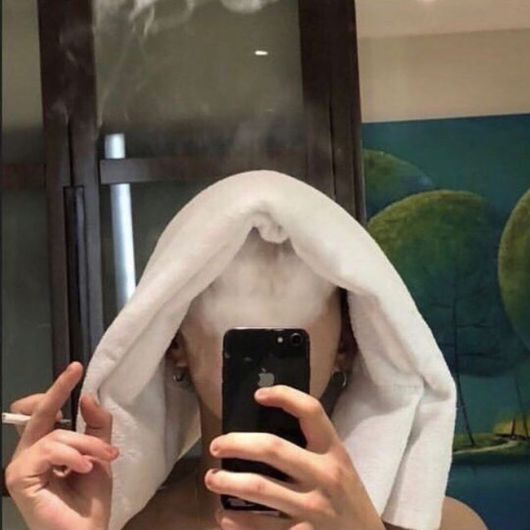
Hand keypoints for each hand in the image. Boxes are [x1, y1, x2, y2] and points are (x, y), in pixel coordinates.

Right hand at [5, 362, 118, 529]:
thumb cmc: (90, 501)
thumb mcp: (100, 454)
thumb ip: (96, 426)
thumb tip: (86, 396)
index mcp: (46, 447)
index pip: (44, 412)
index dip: (56, 391)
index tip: (75, 369)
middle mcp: (30, 453)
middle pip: (38, 413)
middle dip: (57, 390)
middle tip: (75, 371)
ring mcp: (21, 466)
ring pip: (55, 434)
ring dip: (85, 444)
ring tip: (102, 460)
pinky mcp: (19, 478)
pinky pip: (48, 450)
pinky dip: (72, 455)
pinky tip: (85, 468)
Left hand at [206, 385, 384, 529]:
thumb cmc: (348, 498)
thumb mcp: (340, 466)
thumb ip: (313, 449)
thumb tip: (267, 431)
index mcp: (334, 452)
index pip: (311, 411)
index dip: (284, 396)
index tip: (258, 395)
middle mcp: (324, 475)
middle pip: (272, 448)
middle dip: (237, 443)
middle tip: (216, 445)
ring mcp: (313, 508)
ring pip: (259, 487)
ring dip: (227, 482)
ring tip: (211, 479)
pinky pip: (260, 527)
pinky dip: (236, 521)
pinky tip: (224, 516)